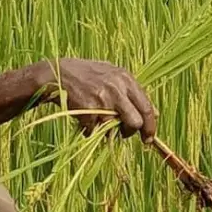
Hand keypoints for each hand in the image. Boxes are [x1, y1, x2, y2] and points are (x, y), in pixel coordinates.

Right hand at [40, 58, 157, 142]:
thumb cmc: (87, 75)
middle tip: (124, 134)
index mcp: (125, 79)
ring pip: (113, 127)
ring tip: (95, 116)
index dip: (150, 126)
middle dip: (130, 132)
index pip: (146, 107)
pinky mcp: (88, 110)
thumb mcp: (113, 75)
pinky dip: (89, 127)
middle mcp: (116, 88)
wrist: (57, 73)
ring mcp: (102, 100)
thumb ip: (132, 92)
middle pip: (135, 122)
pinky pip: (94, 129)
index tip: (148, 138)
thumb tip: (154, 113)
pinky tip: (83, 115)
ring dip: (105, 128)